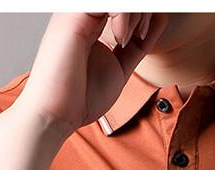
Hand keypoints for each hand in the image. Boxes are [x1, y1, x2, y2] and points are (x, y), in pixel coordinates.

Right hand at [12, 12, 169, 135]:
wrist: (55, 114)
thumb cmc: (81, 98)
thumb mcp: (120, 66)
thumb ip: (137, 43)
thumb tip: (159, 18)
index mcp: (90, 22)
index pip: (124, 7)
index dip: (142, 14)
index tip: (142, 37)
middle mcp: (83, 13)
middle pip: (125, 2)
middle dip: (141, 11)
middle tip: (139, 36)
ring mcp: (77, 12)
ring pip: (121, 1)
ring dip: (135, 13)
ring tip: (126, 39)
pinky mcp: (74, 15)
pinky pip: (111, 3)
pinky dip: (124, 15)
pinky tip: (120, 38)